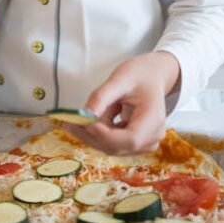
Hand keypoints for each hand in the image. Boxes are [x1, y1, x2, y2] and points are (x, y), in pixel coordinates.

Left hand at [64, 52, 180, 154]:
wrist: (152, 76)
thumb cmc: (139, 74)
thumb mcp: (120, 79)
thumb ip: (102, 97)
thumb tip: (85, 115)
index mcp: (153, 119)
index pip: (131, 139)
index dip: (106, 136)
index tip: (85, 124)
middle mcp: (152, 137)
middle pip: (117, 146)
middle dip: (92, 135)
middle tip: (70, 121)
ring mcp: (144, 144)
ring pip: (111, 148)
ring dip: (93, 134)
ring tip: (86, 114)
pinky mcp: (135, 145)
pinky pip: (112, 144)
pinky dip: (98, 133)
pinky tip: (95, 117)